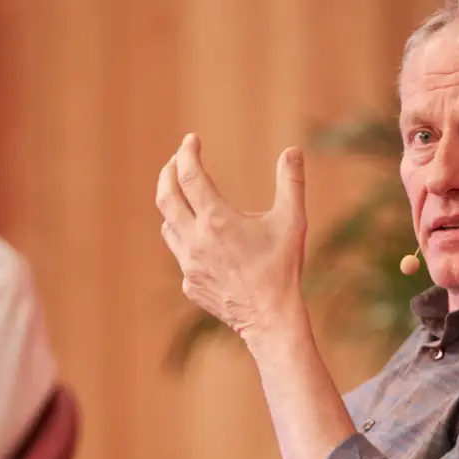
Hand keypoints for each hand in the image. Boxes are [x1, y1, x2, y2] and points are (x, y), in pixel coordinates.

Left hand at [156, 133, 307, 342]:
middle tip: (177, 160)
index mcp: (216, 220)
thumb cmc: (283, 268)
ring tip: (184, 196)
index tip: (191, 140)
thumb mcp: (293, 221)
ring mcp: (188, 265)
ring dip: (172, 205)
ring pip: (167, 226)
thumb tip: (293, 150)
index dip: (187, 152)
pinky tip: (199, 238)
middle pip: (166, 197)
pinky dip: (184, 238)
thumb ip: (292, 182)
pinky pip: (180, 254)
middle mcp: (194, 240)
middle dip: (168, 173)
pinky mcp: (190, 284)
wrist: (270, 317)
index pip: (189, 175)